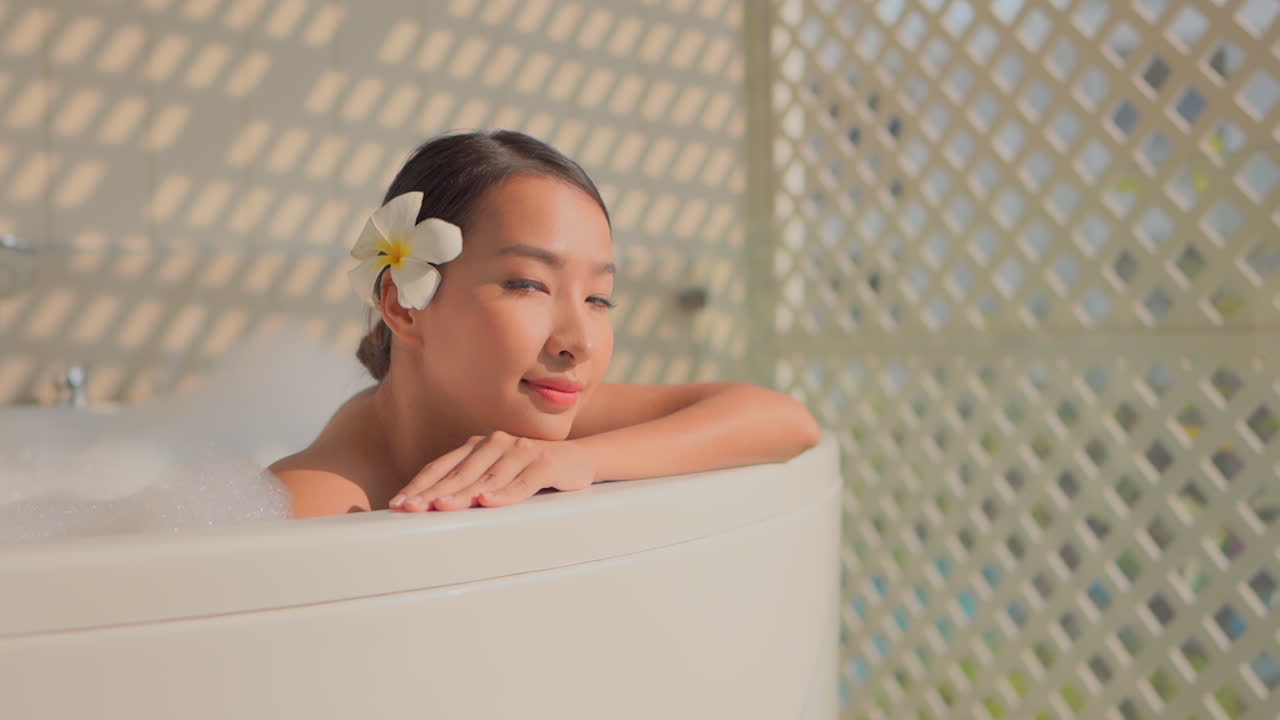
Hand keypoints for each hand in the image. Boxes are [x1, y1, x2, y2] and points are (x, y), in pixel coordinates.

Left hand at [388, 431, 596, 511]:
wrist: (580, 460)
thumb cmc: (531, 473)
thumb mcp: (497, 477)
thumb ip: (469, 486)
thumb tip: (429, 511)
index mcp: (478, 447)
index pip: (442, 468)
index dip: (419, 486)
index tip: (398, 505)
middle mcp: (496, 444)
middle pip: (459, 473)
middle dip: (433, 493)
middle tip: (411, 509)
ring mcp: (521, 451)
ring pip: (488, 477)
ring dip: (464, 494)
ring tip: (442, 507)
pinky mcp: (546, 462)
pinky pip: (523, 481)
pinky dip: (506, 493)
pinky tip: (489, 502)